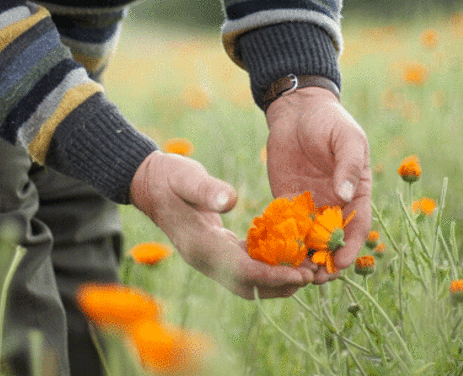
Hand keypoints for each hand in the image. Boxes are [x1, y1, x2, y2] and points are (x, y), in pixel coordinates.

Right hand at [130, 151, 314, 298]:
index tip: (300, 274)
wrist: (150, 183)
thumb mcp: (186, 177)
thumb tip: (230, 200)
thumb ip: (206, 189)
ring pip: (250, 280)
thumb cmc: (169, 177)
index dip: (272, 276)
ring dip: (278, 280)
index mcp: (200, 246)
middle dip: (281, 285)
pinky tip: (290, 255)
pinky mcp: (218, 249)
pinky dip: (270, 266)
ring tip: (308, 270)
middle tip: (312, 276)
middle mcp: (206, 259)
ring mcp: (211, 257)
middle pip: (249, 286)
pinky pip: (247, 265)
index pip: (242, 272)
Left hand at [265, 87, 371, 283]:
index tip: (341, 263)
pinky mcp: (287, 201)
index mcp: (356, 193)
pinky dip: (283, 242)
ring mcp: (310, 204)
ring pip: (309, 239)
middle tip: (315, 279)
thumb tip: (345, 194)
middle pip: (333, 241)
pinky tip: (273, 254)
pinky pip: (286, 226)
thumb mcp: (346, 139)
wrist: (297, 110)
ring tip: (293, 273)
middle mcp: (334, 204)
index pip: (357, 227)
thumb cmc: (329, 121)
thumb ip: (348, 166)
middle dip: (326, 261)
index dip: (351, 247)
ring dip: (304, 257)